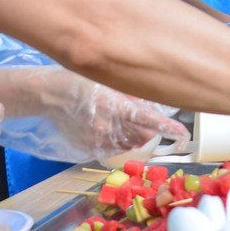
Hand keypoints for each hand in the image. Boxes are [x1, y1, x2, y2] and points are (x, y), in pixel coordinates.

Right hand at [0, 66, 188, 161]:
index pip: (149, 121)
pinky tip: (106, 127)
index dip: (168, 129)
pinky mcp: (90, 149)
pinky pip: (113, 148)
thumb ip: (129, 95)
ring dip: (134, 136)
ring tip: (120, 120)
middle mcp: (109, 128)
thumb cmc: (76, 81)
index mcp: (115, 107)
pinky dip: (117, 140)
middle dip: (149, 129)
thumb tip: (150, 104)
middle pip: (143, 137)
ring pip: (130, 145)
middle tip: (141, 117)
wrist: (46, 95)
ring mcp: (99, 141)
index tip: (183, 134)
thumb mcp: (105, 81)